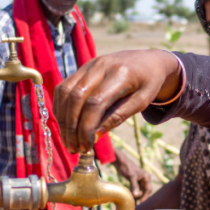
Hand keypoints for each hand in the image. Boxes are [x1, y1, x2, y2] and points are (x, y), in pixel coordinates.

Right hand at [54, 50, 181, 153]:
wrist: (148, 60)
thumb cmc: (148, 83)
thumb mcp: (141, 102)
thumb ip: (118, 117)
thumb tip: (94, 136)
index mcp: (121, 74)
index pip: (95, 103)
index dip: (86, 127)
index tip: (86, 147)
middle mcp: (101, 66)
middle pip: (76, 97)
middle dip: (71, 126)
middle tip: (74, 148)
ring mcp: (89, 65)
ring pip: (65, 92)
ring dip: (62, 119)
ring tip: (68, 140)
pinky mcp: (82, 68)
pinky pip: (64, 87)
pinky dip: (61, 108)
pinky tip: (66, 125)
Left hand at [113, 150, 151, 199]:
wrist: (120, 162)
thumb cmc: (127, 167)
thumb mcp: (131, 177)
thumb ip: (134, 186)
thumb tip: (136, 195)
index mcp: (146, 177)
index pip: (148, 189)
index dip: (145, 196)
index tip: (141, 202)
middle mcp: (144, 179)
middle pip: (144, 190)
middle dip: (140, 196)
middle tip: (135, 202)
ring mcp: (139, 180)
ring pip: (140, 190)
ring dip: (136, 195)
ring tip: (133, 201)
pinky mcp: (134, 181)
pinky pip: (135, 188)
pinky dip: (133, 192)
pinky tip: (130, 196)